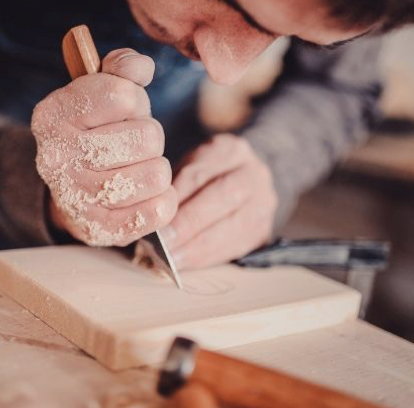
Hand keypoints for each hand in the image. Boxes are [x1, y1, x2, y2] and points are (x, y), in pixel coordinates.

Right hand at [32, 48, 177, 246]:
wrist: (72, 188)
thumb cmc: (96, 130)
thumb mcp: (102, 88)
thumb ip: (123, 67)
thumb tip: (140, 68)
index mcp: (52, 114)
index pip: (121, 94)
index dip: (135, 100)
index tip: (122, 110)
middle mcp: (57, 157)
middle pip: (148, 136)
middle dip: (150, 136)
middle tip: (133, 144)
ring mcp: (76, 197)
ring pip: (157, 174)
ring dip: (156, 167)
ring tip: (138, 167)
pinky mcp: (100, 229)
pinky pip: (159, 211)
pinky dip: (162, 199)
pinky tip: (146, 193)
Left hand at [163, 134, 276, 268]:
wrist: (245, 182)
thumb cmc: (206, 176)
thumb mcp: (190, 167)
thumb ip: (175, 186)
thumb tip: (149, 215)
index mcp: (230, 150)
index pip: (200, 174)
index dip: (177, 198)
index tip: (153, 218)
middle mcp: (254, 173)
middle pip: (222, 197)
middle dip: (190, 223)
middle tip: (164, 242)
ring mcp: (264, 202)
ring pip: (232, 226)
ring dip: (198, 246)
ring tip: (172, 258)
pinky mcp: (264, 229)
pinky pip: (236, 246)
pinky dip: (208, 257)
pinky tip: (187, 262)